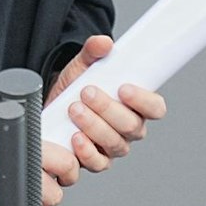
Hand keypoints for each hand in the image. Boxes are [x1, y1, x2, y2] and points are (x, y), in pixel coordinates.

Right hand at [0, 119, 80, 205]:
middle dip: (49, 192)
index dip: (67, 170)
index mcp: (25, 146)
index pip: (66, 162)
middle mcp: (20, 171)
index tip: (63, 173)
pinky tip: (3, 205)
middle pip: (56, 193)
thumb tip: (42, 146)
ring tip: (15, 195)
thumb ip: (24, 139)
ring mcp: (9, 194)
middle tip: (38, 187)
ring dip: (32, 205)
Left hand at [52, 34, 168, 172]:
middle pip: (132, 126)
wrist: (50, 106)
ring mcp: (112, 147)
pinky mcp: (94, 160)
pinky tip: (75, 137)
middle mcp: (128, 129)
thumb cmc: (74, 89)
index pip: (155, 108)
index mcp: (136, 106)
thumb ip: (93, 52)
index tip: (124, 88)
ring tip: (75, 109)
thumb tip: (103, 42)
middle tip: (87, 93)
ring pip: (114, 143)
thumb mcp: (81, 66)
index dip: (144, 101)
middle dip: (108, 109)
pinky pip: (97, 163)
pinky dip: (86, 152)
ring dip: (94, 126)